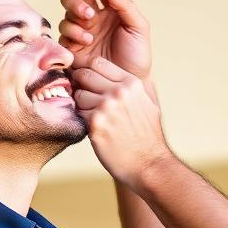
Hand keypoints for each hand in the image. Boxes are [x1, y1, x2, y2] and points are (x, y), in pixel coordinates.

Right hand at [59, 0, 151, 79]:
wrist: (126, 83)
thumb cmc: (137, 56)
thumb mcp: (139, 27)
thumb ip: (125, 4)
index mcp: (111, 6)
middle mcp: (94, 15)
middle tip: (89, 14)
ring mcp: (82, 29)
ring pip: (67, 10)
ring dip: (75, 17)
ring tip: (90, 33)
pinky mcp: (72, 44)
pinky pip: (63, 31)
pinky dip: (72, 33)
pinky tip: (85, 42)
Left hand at [73, 57, 171, 189]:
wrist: (149, 164)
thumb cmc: (147, 137)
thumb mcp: (146, 104)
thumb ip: (130, 89)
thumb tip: (114, 79)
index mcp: (131, 84)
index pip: (98, 63)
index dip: (89, 72)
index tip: (89, 83)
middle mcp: (119, 92)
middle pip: (85, 75)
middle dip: (81, 86)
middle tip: (86, 100)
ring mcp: (106, 107)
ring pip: (79, 95)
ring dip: (82, 106)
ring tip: (95, 118)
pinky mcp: (95, 124)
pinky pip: (78, 114)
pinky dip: (83, 121)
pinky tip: (96, 130)